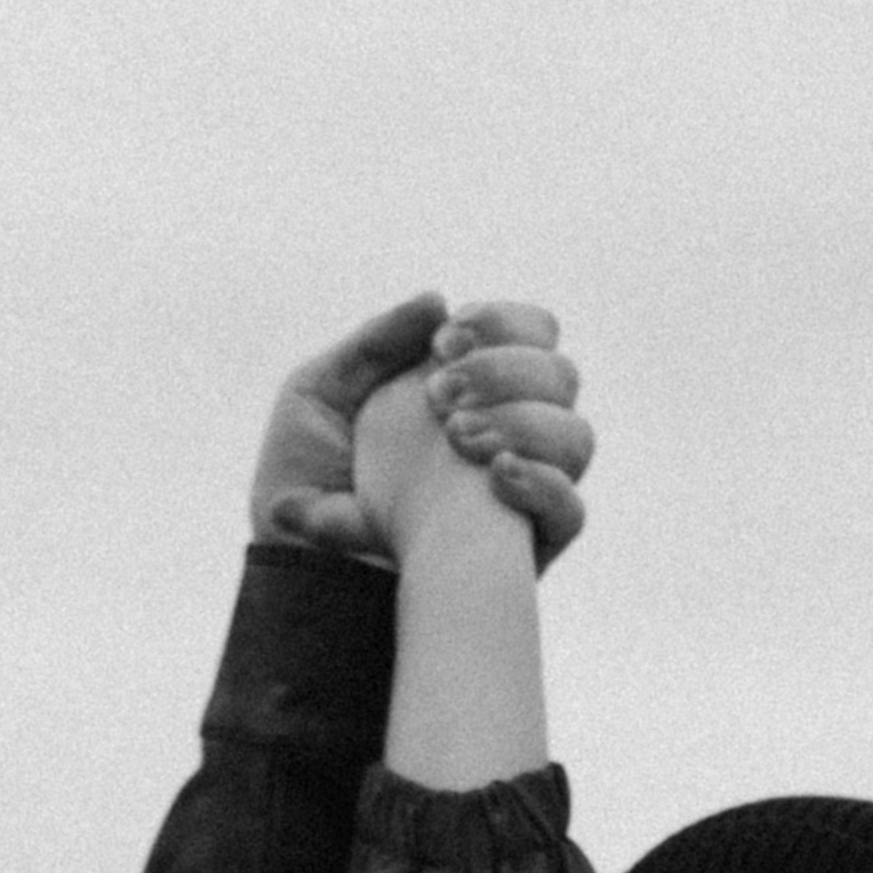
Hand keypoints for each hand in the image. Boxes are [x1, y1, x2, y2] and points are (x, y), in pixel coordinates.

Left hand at [252, 297, 593, 568]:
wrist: (298, 572)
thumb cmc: (303, 485)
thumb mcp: (319, 395)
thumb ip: (375, 344)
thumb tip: (438, 300)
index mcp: (464, 390)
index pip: (528, 335)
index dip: (503, 324)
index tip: (445, 341)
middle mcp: (504, 434)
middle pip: (561, 376)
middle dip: (507, 369)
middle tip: (441, 393)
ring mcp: (519, 492)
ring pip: (575, 436)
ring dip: (525, 422)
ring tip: (458, 437)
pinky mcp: (524, 550)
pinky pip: (570, 510)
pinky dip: (542, 482)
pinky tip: (494, 473)